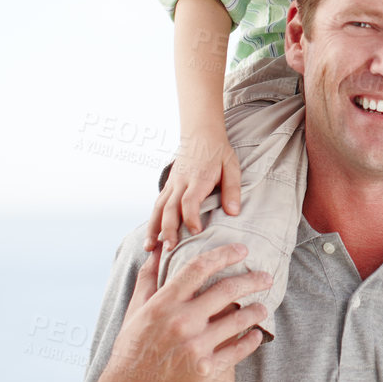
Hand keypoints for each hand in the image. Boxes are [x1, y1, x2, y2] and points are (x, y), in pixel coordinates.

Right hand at [91, 243, 270, 381]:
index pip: (199, 267)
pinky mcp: (206, 372)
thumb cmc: (130, 351)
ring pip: (239, 319)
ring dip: (257, 310)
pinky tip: (257, 334)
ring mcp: (196, 347)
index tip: (242, 250)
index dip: (225, 254)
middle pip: (228, 289)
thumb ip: (148, 278)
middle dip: (252, 280)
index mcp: (164, 304)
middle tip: (266, 277)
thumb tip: (157, 249)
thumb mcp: (135, 312)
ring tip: (264, 307)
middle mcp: (182, 322)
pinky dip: (252, 340)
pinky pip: (239, 350)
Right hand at [147, 127, 241, 249]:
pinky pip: (157, 204)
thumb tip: (233, 212)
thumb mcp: (232, 166)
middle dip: (168, 229)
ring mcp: (172, 184)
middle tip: (169, 249)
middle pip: (169, 208)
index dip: (191, 217)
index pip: (190, 200)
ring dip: (153, 228)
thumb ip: (232, 189)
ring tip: (149, 248)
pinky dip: (152, 221)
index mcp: (198, 178)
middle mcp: (181, 182)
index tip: (196, 232)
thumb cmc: (218, 151)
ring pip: (158, 208)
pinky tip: (151, 237)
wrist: (200, 132)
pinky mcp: (168, 185)